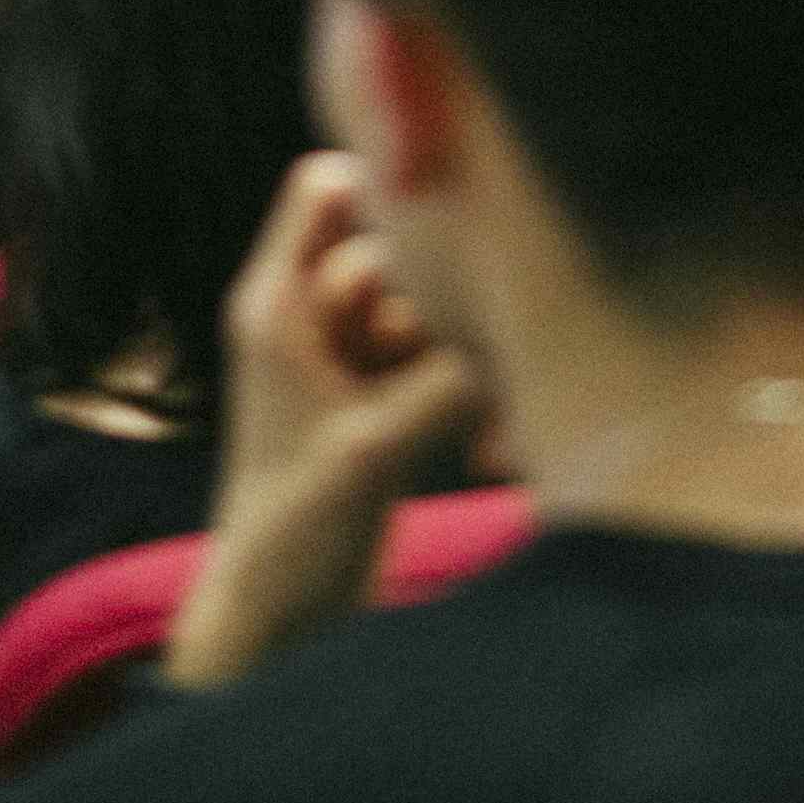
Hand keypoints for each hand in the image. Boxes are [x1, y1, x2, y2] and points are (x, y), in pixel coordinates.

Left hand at [159, 154, 487, 690]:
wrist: (276, 617)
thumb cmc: (292, 531)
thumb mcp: (372, 449)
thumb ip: (445, 380)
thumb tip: (527, 333)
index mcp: (276, 304)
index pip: (326, 185)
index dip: (383, 192)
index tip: (439, 239)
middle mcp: (310, 319)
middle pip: (393, 247)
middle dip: (436, 297)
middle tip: (452, 361)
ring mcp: (349, 359)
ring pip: (426, 307)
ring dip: (459, 353)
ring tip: (478, 423)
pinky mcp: (383, 400)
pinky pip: (441, 361)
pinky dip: (466, 394)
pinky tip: (483, 453)